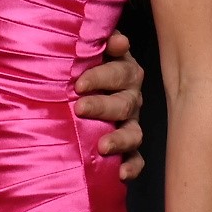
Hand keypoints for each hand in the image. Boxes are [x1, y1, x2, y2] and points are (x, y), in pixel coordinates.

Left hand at [74, 30, 144, 179]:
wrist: (74, 89)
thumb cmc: (77, 64)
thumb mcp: (82, 48)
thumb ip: (94, 39)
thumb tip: (114, 38)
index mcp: (122, 70)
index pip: (120, 71)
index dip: (103, 76)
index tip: (79, 83)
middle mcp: (130, 96)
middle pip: (124, 102)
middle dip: (102, 106)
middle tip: (80, 108)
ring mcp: (131, 122)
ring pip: (134, 132)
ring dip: (120, 138)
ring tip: (103, 146)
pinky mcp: (127, 147)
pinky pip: (136, 159)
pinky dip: (132, 166)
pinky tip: (121, 174)